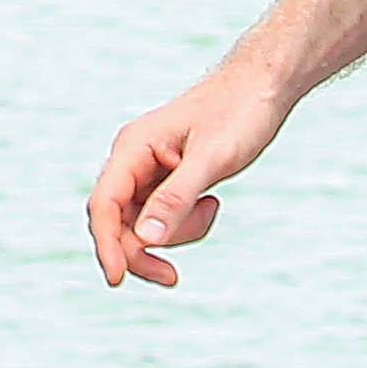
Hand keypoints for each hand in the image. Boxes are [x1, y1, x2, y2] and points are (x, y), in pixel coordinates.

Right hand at [89, 65, 293, 287]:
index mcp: (133, 147)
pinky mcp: (168, 180)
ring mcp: (149, 171)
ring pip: (143, 225)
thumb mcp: (212, 158)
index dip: (107, 244)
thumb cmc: (239, 113)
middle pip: (119, 223)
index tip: (117, 279)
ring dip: (175, 233)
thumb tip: (146, 238)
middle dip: (144, 250)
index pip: (104, 204)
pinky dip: (187, 224)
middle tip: (172, 277)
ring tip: (211, 206)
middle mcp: (133, 160)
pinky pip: (165, 218)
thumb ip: (177, 198)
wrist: (262, 88)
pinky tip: (211, 202)